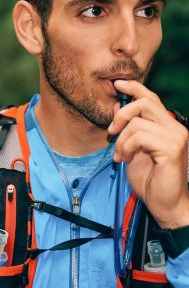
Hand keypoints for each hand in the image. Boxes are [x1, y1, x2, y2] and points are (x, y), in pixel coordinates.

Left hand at [107, 79, 188, 228]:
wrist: (165, 203)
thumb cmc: (150, 178)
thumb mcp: (132, 148)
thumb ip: (128, 128)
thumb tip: (117, 106)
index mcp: (167, 126)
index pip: (152, 98)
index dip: (134, 88)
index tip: (117, 84)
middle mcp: (176, 128)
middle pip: (145, 103)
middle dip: (121, 115)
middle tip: (111, 131)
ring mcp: (176, 137)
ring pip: (137, 123)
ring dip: (121, 140)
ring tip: (121, 154)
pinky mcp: (172, 148)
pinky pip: (139, 136)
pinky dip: (126, 147)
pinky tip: (125, 159)